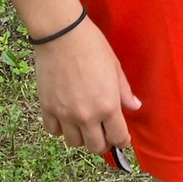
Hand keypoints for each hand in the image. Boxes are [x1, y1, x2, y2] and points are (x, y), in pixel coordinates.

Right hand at [32, 15, 141, 155]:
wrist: (62, 34)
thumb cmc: (92, 46)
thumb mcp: (115, 67)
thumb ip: (124, 91)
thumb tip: (134, 106)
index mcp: (108, 106)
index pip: (118, 138)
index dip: (122, 141)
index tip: (122, 137)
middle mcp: (87, 116)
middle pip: (95, 147)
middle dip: (103, 142)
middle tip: (103, 132)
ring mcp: (65, 114)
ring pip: (74, 142)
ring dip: (81, 136)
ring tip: (84, 124)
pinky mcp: (47, 108)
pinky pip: (53, 131)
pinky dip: (60, 128)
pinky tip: (65, 117)